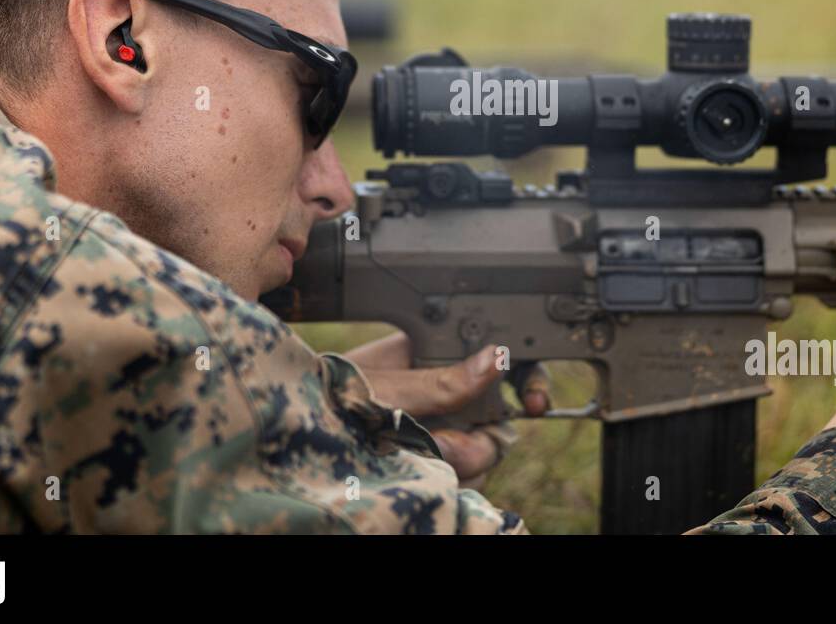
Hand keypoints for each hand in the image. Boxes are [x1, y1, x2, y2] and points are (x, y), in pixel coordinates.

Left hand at [343, 332, 550, 486]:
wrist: (300, 439)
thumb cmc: (329, 396)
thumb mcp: (386, 387)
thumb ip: (440, 381)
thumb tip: (496, 358)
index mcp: (441, 355)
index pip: (504, 360)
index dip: (529, 379)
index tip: (535, 402)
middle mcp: (449, 394)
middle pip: (502, 418)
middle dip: (484, 439)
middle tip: (450, 448)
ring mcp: (444, 430)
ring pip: (485, 454)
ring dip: (461, 463)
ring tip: (420, 457)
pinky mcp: (435, 462)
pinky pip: (465, 479)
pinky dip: (450, 481)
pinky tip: (420, 473)